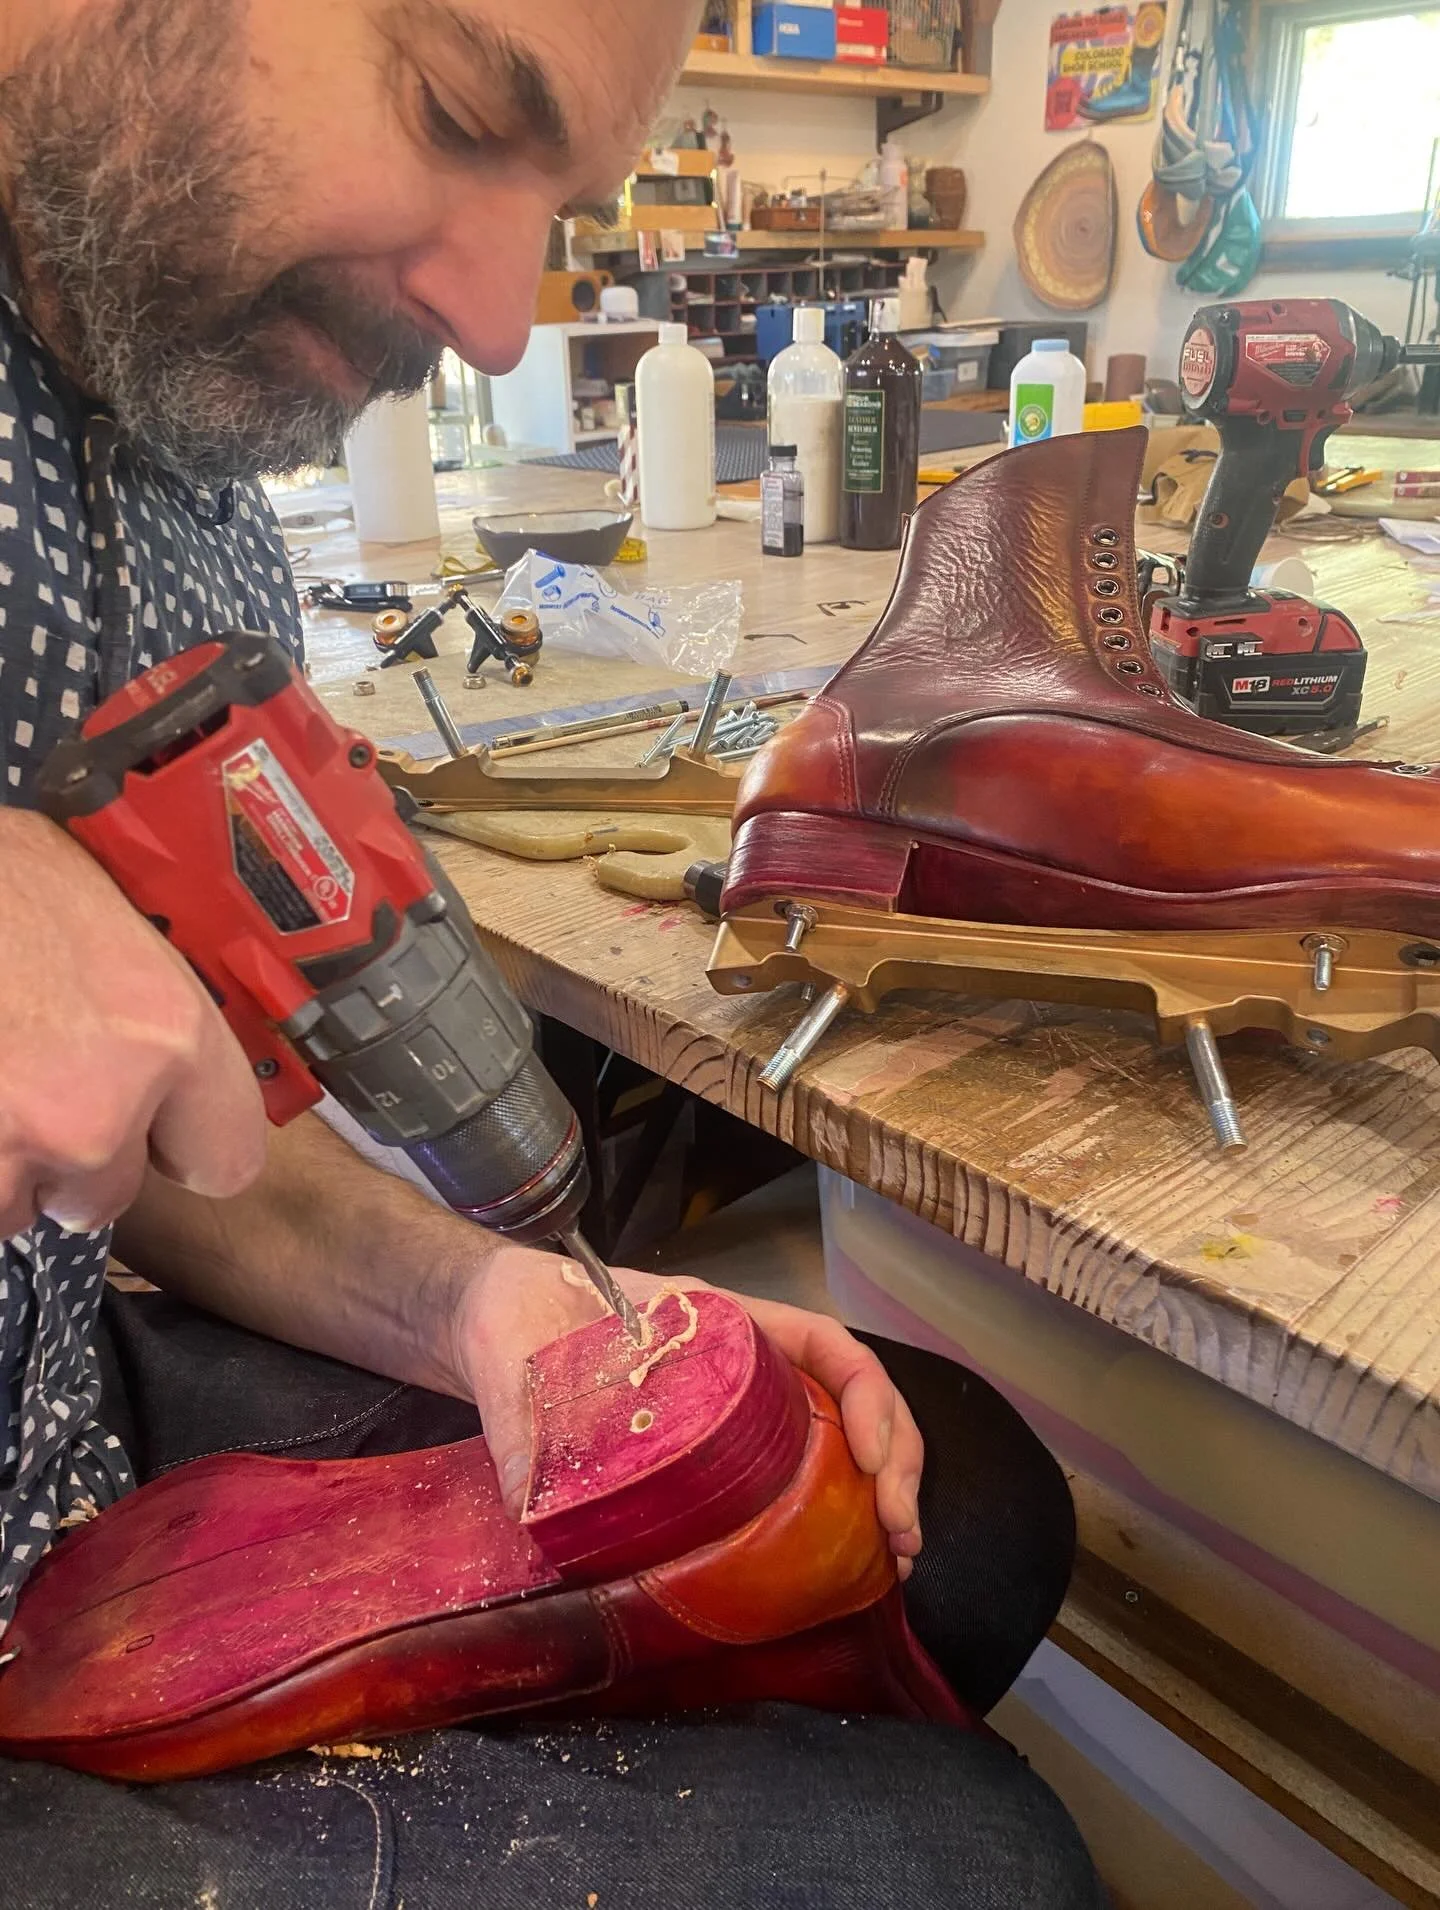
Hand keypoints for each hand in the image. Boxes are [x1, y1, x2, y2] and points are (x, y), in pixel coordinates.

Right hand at [0, 809, 268, 1237]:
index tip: (157, 1129)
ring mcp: (12, 1152)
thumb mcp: (94, 901)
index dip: (184, 1144)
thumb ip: (140, 993)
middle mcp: (100, 1109)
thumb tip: (158, 1031)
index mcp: (166, 1031)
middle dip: (70, 1155)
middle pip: (106, 1194)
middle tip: (27, 1083)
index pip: (225, 1158)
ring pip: (18, 1207)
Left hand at [452, 1249, 923, 1578]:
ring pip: (830, 1434)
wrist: (486, 1319)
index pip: (821, 1343)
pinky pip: (785, 1470)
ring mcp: (728, 1406)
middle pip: (849, 1395)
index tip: (872, 1459)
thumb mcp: (519, 1364)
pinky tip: (836, 1561)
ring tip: (893, 1558)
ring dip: (877, 1490)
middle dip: (895, 1460)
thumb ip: (520, 1422)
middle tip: (902, 1534)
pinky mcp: (707, 1452)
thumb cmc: (516, 1318)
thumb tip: (530, 1506)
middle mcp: (737, 1360)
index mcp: (713, 1323)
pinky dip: (826, 1510)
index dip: (866, 1396)